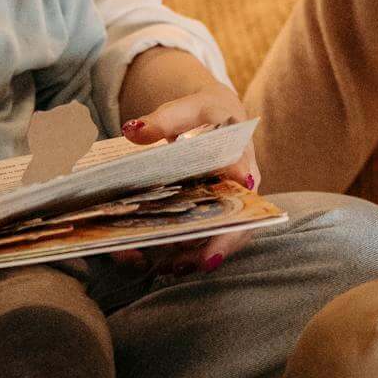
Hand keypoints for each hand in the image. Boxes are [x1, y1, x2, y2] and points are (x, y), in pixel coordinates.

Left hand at [118, 79, 261, 275]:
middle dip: (223, 242)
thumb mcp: (185, 110)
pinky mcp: (213, 216)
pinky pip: (205, 239)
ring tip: (172, 268)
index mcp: (240, 155)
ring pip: (224, 236)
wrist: (214, 120)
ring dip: (200, 255)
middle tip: (203, 261)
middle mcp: (241, 187)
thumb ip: (163, 120)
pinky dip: (184, 252)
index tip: (234, 203)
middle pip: (242, 219)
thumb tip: (133, 131)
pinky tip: (160, 262)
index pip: (244, 175)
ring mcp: (229, 204)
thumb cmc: (202, 115)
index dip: (240, 191)